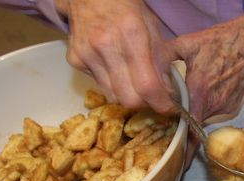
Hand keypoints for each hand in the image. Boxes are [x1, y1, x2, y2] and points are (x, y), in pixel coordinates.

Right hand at [54, 0, 174, 113]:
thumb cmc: (126, 9)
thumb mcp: (152, 28)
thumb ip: (160, 62)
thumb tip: (166, 94)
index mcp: (132, 34)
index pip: (147, 85)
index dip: (160, 103)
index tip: (167, 108)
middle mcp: (107, 46)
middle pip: (128, 99)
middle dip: (143, 103)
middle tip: (150, 96)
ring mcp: (88, 54)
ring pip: (113, 96)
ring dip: (126, 93)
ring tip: (131, 78)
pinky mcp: (75, 60)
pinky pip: (98, 85)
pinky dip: (110, 82)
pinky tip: (112, 65)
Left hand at [168, 12, 243, 163]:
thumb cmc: (221, 41)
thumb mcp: (188, 44)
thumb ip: (164, 56)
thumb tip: (145, 66)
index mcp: (200, 90)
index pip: (190, 129)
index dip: (185, 149)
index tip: (177, 162)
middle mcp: (213, 103)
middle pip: (193, 123)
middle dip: (184, 125)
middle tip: (173, 123)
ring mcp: (225, 107)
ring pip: (203, 118)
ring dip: (196, 112)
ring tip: (194, 96)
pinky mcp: (232, 107)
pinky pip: (214, 112)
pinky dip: (207, 107)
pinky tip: (208, 90)